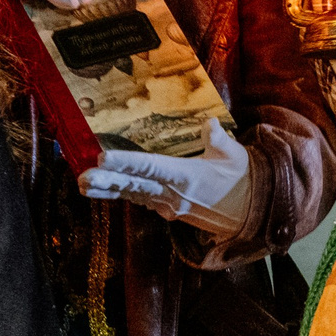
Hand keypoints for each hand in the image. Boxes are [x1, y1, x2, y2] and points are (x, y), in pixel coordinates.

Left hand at [79, 118, 253, 238]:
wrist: (253, 212)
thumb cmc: (244, 180)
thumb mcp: (235, 156)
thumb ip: (218, 140)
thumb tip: (209, 124)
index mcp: (187, 178)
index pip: (152, 167)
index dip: (126, 162)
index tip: (103, 157)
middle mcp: (174, 195)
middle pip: (134, 186)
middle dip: (107, 182)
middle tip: (81, 177)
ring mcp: (170, 205)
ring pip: (133, 195)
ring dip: (107, 191)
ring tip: (82, 184)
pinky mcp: (170, 210)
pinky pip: (141, 200)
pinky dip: (122, 195)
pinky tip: (102, 190)